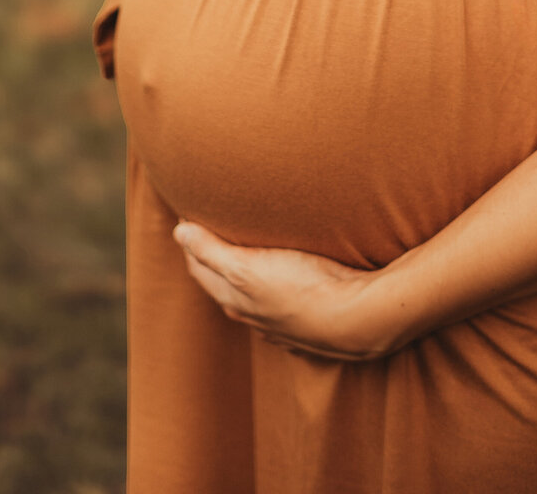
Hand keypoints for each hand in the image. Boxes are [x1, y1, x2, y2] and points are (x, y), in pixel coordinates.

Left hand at [172, 221, 399, 359]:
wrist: (358, 319)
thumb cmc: (304, 288)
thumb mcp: (249, 267)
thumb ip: (212, 251)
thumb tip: (178, 231)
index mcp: (235, 299)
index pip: (201, 268)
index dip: (192, 241)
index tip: (191, 212)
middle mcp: (253, 314)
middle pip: (223, 283)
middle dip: (213, 256)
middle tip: (212, 223)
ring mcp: (281, 323)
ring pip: (253, 295)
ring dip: (245, 273)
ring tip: (247, 245)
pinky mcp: (308, 323)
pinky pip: (280, 303)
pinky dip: (272, 287)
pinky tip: (282, 278)